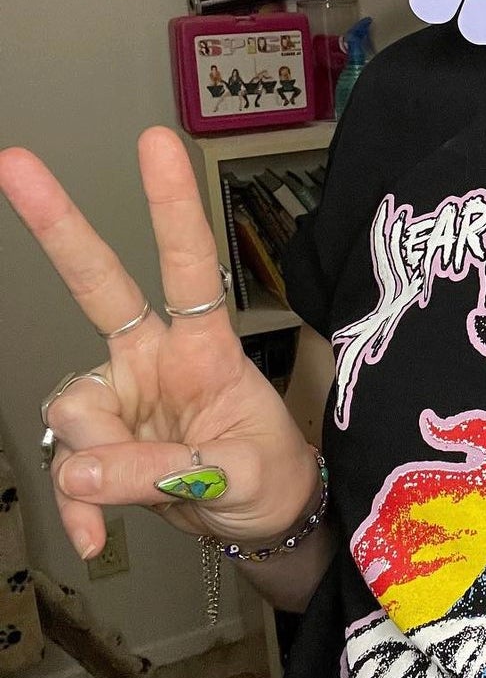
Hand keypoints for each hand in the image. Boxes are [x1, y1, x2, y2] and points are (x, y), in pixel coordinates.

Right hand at [0, 128, 318, 558]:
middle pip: (99, 283)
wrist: (262, 523)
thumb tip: (77, 472)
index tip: (158, 141)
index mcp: (204, 343)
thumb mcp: (237, 475)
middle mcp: (154, 355)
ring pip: (73, 409)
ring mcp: (122, 393)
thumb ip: (163, 473)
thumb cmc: (268, 476)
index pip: (189, 261)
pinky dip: (80, 505)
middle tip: (14, 161)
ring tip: (140, 499)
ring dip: (94, 462)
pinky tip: (97, 537)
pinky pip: (68, 466)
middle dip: (58, 224)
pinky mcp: (100, 439)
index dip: (172, 203)